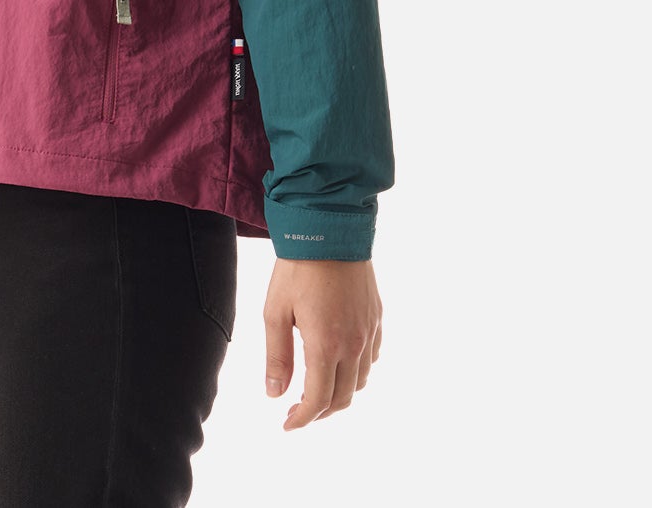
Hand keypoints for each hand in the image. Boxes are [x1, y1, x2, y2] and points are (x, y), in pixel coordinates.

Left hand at [263, 257, 381, 428]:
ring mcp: (368, 331)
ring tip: (318, 388)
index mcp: (325, 345)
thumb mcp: (275, 310)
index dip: (302, 419)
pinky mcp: (376, 317)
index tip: (287, 424)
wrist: (330, 227)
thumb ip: (277, 356)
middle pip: (342, 398)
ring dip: (341, 393)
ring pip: (361, 380)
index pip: (318, 400)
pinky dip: (358, 370)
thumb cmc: (298, 267)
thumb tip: (275, 394)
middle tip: (299, 410)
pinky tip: (341, 362)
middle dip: (320, 411)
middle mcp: (352, 344)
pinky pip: (372, 357)